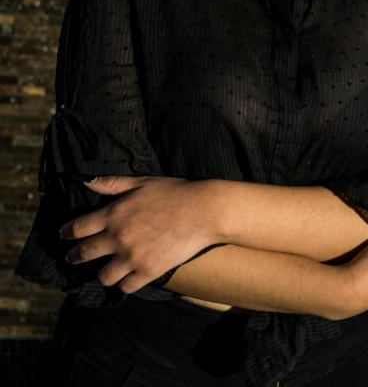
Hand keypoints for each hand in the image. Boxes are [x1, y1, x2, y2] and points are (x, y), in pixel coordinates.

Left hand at [59, 175, 218, 293]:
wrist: (203, 211)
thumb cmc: (174, 192)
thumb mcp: (141, 182)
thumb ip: (112, 184)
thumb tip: (87, 182)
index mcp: (114, 213)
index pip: (78, 228)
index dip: (67, 232)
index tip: (63, 236)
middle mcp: (118, 237)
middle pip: (84, 254)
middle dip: (74, 256)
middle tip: (71, 258)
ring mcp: (132, 257)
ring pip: (103, 276)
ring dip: (102, 272)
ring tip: (104, 270)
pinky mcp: (148, 271)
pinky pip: (126, 286)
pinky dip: (124, 283)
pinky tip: (126, 279)